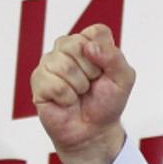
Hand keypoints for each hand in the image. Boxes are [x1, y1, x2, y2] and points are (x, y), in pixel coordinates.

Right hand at [30, 23, 134, 163]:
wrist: (93, 131)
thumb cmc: (107, 103)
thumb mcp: (123, 80)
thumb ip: (115, 58)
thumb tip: (89, 47)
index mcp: (88, 42)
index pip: (97, 32)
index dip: (106, 55)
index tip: (106, 72)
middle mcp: (66, 48)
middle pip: (77, 45)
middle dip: (92, 71)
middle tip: (91, 85)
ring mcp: (50, 63)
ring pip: (64, 65)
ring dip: (79, 86)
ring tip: (79, 94)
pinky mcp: (38, 80)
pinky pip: (54, 83)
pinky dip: (66, 97)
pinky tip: (67, 101)